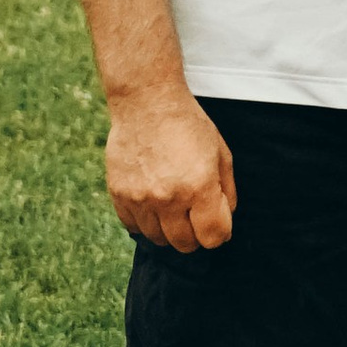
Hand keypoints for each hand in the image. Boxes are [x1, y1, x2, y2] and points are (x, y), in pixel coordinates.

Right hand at [106, 84, 235, 253]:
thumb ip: (226, 190)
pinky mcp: (119, 194)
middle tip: (196, 219)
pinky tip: (154, 205)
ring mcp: (141, 198)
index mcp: (199, 187)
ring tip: (174, 210)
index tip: (218, 225)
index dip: (220, 234)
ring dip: (169, 231)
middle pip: (185, 244)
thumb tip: (225, 218)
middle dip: (196, 236)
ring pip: (158, 239)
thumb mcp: (221, 153)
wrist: (147, 102)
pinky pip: (134, 226)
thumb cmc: (188, 125)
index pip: (213, 236)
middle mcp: (168, 197)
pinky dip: (146, 222)